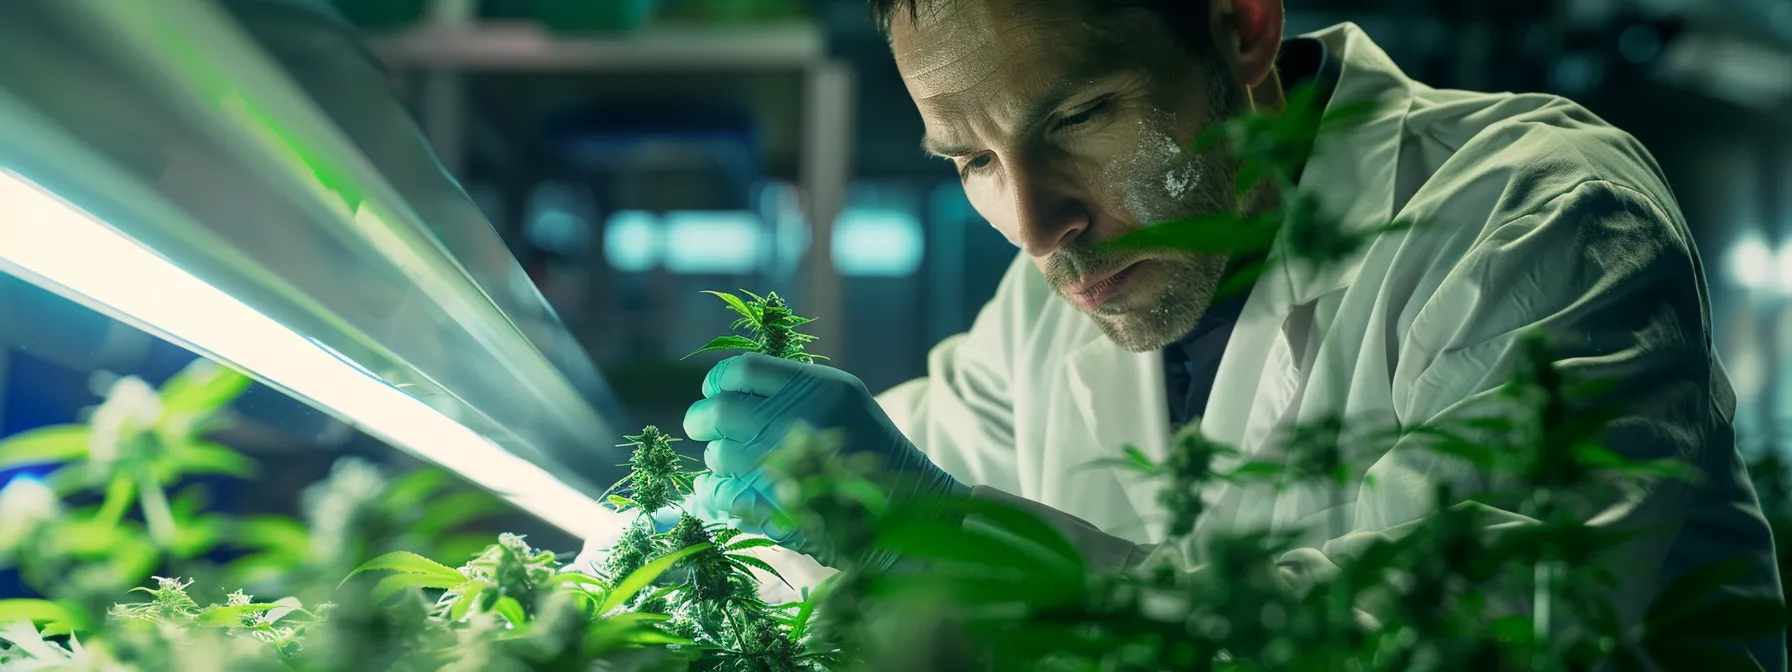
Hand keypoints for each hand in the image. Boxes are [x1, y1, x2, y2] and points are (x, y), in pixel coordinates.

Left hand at [682, 353, 965, 565]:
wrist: (909, 509)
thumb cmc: (868, 452)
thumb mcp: (841, 401)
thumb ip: (791, 391)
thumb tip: (725, 391)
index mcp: (816, 388)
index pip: (742, 370)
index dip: (717, 383)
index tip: (714, 394)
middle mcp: (802, 422)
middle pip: (721, 412)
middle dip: (701, 421)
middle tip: (702, 428)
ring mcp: (791, 466)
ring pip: (720, 456)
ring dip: (716, 461)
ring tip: (727, 463)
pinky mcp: (782, 508)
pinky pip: (724, 496)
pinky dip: (714, 494)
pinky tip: (720, 492)